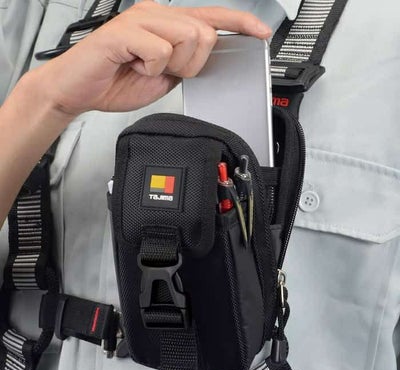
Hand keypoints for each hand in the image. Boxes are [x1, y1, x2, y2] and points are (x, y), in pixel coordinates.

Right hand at [35, 0, 270, 116]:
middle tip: (165, 71)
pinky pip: (160, 51)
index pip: (211, 17)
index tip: (262, 33)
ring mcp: (140, 19)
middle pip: (205, 33)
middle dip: (192, 63)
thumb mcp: (163, 76)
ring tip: (147, 68)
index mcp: (166, 22)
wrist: (81, 90)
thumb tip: (206, 60)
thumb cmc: (116, 81)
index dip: (241, 23)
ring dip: (172, 65)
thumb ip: (186, 64)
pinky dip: (151, 69)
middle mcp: (156, 13)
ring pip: (188, 38)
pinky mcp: (124, 31)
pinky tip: (134, 67)